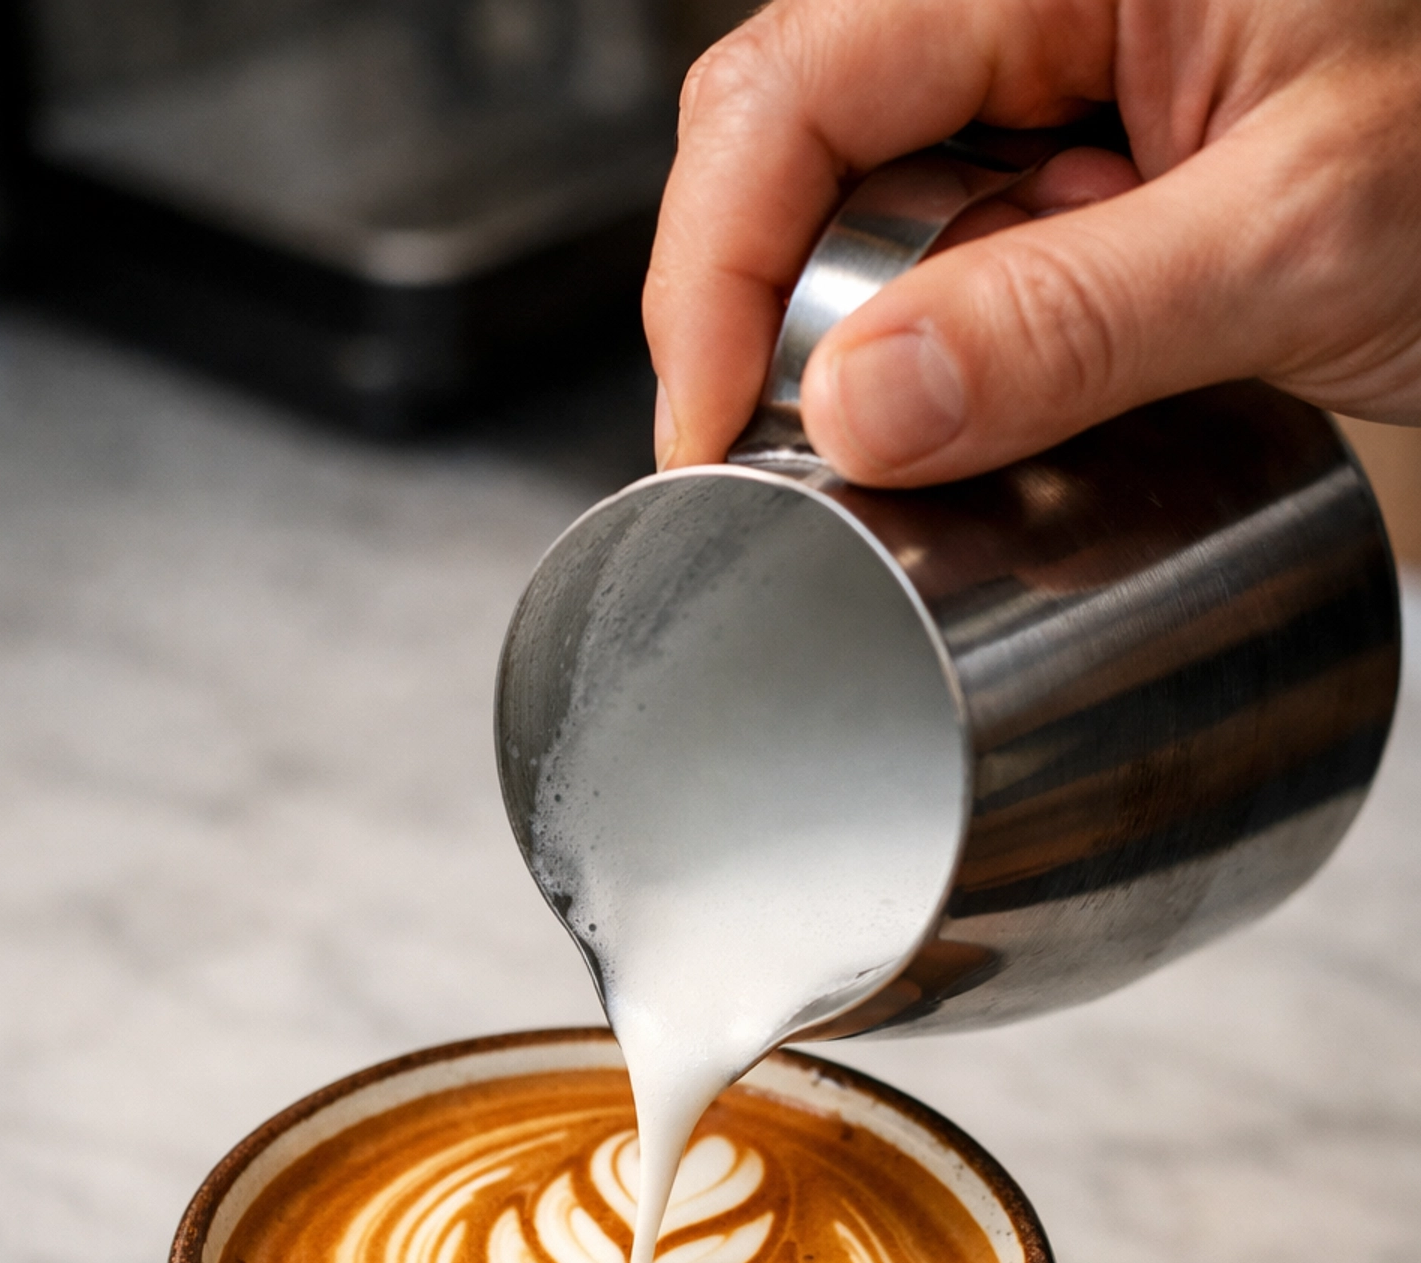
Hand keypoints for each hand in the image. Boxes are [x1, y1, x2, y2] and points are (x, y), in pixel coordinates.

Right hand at [645, 0, 1420, 483]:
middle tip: (797, 466)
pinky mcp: (1081, 127)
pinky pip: (950, 222)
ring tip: (941, 432)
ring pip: (862, 189)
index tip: (708, 438)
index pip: (796, 87)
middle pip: (796, 132)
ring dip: (869, 328)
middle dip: (771, 311)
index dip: (714, 275)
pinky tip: (1002, 388)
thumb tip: (856, 407)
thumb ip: (1068, 322)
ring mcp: (1055, 53)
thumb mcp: (1296, 238)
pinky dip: (948, 328)